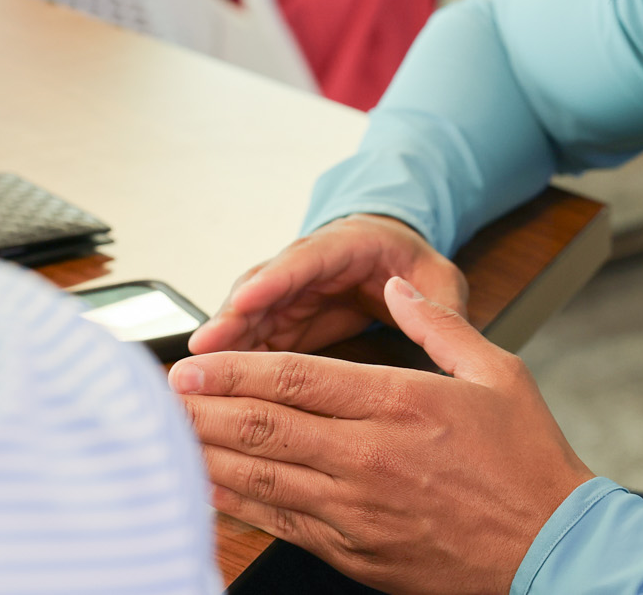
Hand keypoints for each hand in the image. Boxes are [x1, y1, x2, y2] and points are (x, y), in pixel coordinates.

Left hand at [174, 277, 594, 594]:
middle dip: (204, 408)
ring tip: (165, 437)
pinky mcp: (355, 551)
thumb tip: (398, 290)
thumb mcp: (499, 373)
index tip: (193, 361)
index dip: (234, 370)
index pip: (296, 379)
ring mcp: (357, 510)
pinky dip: (237, 505)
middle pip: (264, 426)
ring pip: (262, 477)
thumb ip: (440, 325)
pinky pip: (281, 523)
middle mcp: (369, 456)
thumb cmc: (530, 465)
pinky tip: (208, 490)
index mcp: (401, 403)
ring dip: (208, 454)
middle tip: (160, 395)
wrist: (552, 553)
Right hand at [189, 213, 469, 355]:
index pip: (305, 260)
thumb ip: (439, 301)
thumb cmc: (411, 260)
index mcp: (345, 245)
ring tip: (197, 380)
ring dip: (223, 347)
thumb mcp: (436, 275)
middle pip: (260, 290)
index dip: (275, 280)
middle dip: (231, 319)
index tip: (247, 300)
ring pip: (247, 317)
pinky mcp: (280, 320)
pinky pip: (252, 341)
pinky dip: (233, 366)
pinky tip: (216, 395)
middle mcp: (304, 266)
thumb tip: (445, 327)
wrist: (392, 250)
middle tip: (203, 351)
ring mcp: (287, 293)